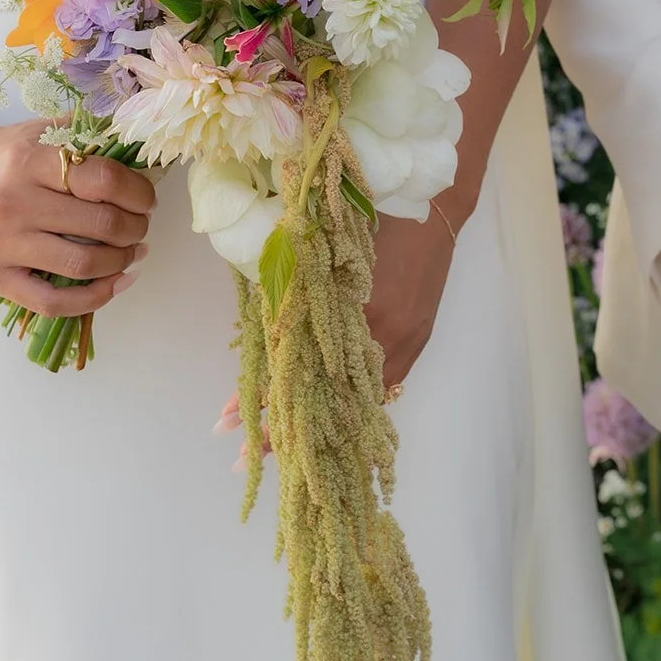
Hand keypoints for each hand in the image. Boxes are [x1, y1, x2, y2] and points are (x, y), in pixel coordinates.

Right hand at [0, 120, 154, 316]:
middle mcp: (12, 202)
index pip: (104, 180)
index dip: (138, 193)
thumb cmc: (11, 155)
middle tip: (140, 225)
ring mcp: (0, 243)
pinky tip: (116, 282)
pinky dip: (94, 298)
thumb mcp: (48, 131)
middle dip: (135, 228)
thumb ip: (94, 135)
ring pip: (83, 265)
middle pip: (100, 224)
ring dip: (121, 260)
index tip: (146, 200)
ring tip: (129, 250)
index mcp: (31, 160)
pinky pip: (52, 302)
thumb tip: (146, 154)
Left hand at [219, 201, 462, 468]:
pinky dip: (354, 403)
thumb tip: (264, 327)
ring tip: (281, 449)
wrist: (433, 207)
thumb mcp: (325, 250)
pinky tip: (334, 422)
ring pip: (353, 399)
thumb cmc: (372, 218)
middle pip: (323, 395)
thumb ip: (300, 289)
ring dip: (319, 421)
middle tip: (240, 454)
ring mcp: (402, 341)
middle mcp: (376, 335)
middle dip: (282, 426)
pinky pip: (382, 384)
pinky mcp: (417, 340)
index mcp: (346, 311)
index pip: (295, 369)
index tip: (227, 419)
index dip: (261, 397)